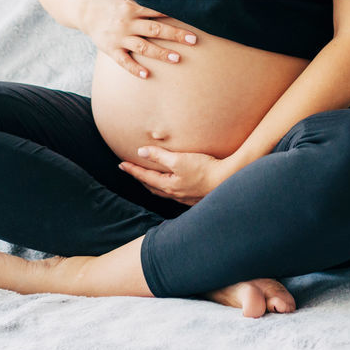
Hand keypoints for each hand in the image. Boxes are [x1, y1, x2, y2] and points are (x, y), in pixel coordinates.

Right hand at [78, 0, 197, 79]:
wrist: (84, 11)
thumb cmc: (110, 4)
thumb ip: (144, 0)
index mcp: (132, 7)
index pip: (157, 11)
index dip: (175, 15)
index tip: (192, 20)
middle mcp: (127, 22)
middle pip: (155, 29)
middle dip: (174, 34)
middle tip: (193, 40)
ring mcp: (119, 37)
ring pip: (143, 46)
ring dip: (160, 53)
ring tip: (177, 59)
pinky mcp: (110, 49)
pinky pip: (123, 61)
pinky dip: (134, 68)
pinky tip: (146, 74)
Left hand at [118, 146, 237, 205]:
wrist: (228, 180)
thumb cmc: (204, 169)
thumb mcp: (179, 159)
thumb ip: (159, 156)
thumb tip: (140, 152)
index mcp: (169, 185)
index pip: (145, 177)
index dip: (132, 170)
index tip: (121, 165)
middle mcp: (175, 194)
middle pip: (152, 187)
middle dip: (141, 179)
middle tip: (132, 171)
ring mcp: (186, 197)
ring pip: (164, 192)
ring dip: (154, 185)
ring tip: (149, 179)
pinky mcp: (196, 197)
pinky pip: (177, 194)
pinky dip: (169, 188)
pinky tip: (173, 186)